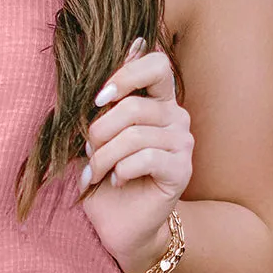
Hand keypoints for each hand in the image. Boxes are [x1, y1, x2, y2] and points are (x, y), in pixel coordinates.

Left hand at [77, 39, 193, 272]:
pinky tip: (117, 181)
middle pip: (135, 106)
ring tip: (97, 172)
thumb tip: (119, 50)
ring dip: (105, 156)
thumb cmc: (105, 173)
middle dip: (100, 130)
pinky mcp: (182, 170)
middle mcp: (176, 115)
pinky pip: (146, 158)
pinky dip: (122, 170)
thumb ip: (104, 99)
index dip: (126, 74)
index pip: (157, 64)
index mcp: (157, 99)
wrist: (120, 223)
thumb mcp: (97, 132)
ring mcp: (183, 143)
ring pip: (135, 135)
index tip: (97, 99)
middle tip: (89, 152)